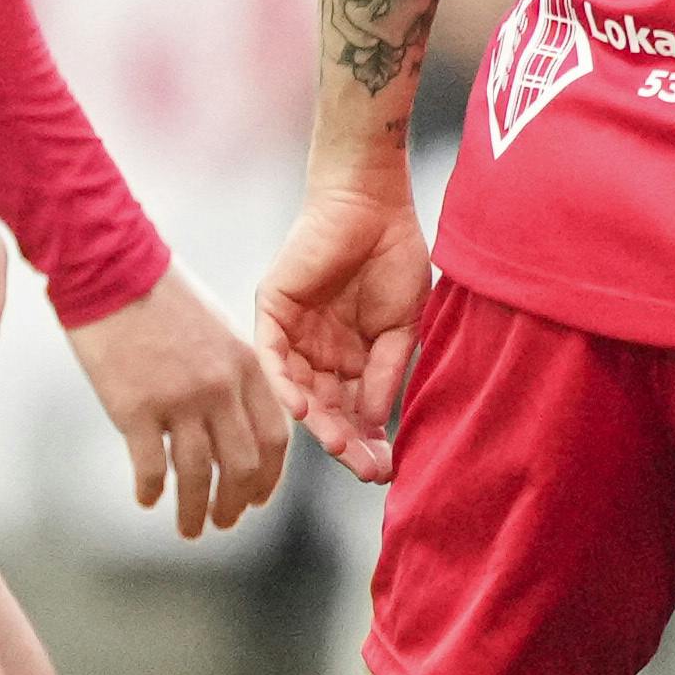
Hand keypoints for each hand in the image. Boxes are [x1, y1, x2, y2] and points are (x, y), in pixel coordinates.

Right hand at [67, 270, 289, 539]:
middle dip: (237, 503)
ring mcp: (179, 401)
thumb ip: (236, 375)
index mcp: (249, 366)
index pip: (276, 438)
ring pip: (197, 476)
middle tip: (226, 523)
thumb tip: (238, 423)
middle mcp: (221, 388)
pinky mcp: (134, 408)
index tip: (258, 499)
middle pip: (242, 465)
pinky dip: (151, 491)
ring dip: (196, 511)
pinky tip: (147, 501)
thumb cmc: (164, 296)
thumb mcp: (220, 329)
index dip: (270, 477)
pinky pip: (150, 467)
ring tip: (190, 529)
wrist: (111, 268)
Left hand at [251, 174, 436, 477]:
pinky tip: (304, 410)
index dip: (369, 441)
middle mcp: (317, 353)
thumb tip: (377, 419)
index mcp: (350, 359)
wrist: (373, 204)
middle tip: (364, 468)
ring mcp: (292, 335)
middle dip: (345, 441)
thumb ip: (386, 371)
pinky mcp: (272, 311)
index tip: (386, 470)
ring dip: (317, 422)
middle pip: (325, 410)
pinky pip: (272, 357)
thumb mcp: (402, 325)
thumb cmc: (395, 256)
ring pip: (298, 391)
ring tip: (339, 448)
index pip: (355, 412)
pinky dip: (285, 385)